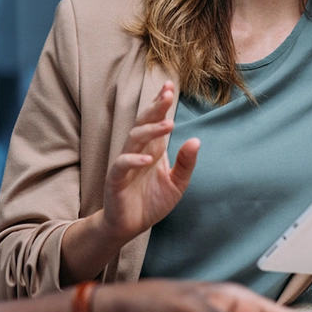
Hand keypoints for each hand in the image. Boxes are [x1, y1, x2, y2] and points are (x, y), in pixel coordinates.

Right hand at [100, 81, 199, 243]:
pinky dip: (134, 160)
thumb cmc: (151, 202)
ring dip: (150, 130)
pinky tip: (147, 159)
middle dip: (155, 108)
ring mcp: (125, 163)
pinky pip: (122, 165)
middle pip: (144, 123)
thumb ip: (186, 163)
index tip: (170, 85)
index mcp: (153, 148)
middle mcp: (138, 151)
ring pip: (134, 139)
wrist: (129, 226)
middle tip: (168, 94)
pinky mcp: (115, 178)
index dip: (161, 103)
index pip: (155, 120)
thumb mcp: (176, 184)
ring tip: (168, 125)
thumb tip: (196, 140)